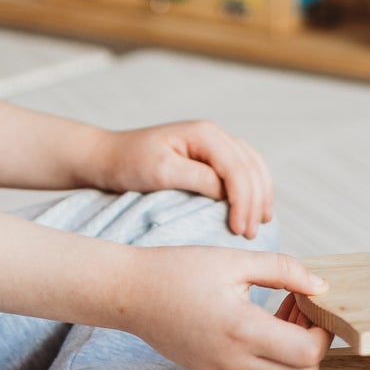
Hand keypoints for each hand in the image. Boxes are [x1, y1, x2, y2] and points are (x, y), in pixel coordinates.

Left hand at [93, 119, 273, 238]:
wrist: (109, 158)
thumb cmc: (130, 164)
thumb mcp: (161, 172)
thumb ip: (198, 179)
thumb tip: (229, 194)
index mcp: (204, 134)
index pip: (237, 169)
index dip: (243, 201)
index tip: (238, 231)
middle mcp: (214, 134)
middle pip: (250, 168)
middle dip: (255, 202)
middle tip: (250, 236)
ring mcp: (214, 143)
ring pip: (253, 166)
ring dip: (260, 195)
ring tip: (261, 223)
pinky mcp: (210, 156)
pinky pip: (243, 170)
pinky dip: (253, 188)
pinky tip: (254, 208)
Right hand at [126, 246, 332, 369]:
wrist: (130, 293)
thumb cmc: (178, 270)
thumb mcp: (235, 260)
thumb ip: (284, 270)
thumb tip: (320, 286)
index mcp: (242, 331)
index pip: (308, 354)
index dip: (323, 331)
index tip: (316, 301)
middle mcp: (234, 363)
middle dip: (314, 342)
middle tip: (304, 305)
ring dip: (293, 346)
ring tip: (283, 304)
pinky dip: (271, 350)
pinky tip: (260, 316)